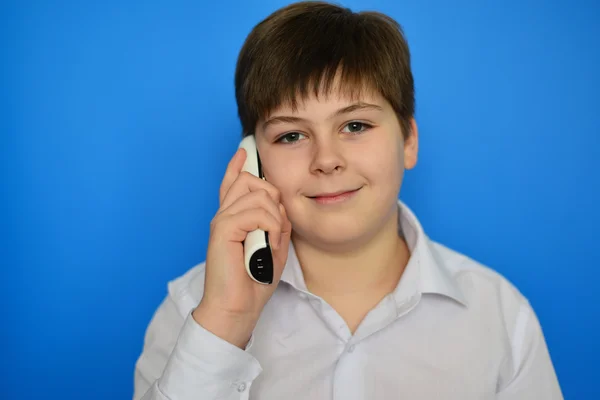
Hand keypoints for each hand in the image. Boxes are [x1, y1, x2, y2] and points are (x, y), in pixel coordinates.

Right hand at [193, 147, 291, 346]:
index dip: (238, 166)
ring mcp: (222, 220)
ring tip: (272, 241)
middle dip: (272, 196)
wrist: (237, 307)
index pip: (233, 184)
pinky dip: (270, 226)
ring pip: (256, 193)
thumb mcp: (273, 247)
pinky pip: (256, 212)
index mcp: (234, 219)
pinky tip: (268, 242)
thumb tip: (279, 204)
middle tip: (277, 226)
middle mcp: (225, 215)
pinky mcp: (223, 229)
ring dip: (274, 217)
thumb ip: (275, 223)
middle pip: (250, 181)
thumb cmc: (254, 281)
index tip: (243, 151)